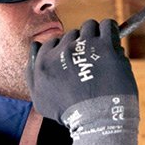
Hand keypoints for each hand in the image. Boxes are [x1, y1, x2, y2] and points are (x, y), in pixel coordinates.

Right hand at [26, 19, 138, 144]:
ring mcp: (85, 45)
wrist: (97, 119)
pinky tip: (113, 40)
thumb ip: (32, 72)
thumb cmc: (70, 114)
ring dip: (95, 35)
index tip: (74, 61)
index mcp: (44, 61)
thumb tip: (35, 46)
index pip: (53, 41)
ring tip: (102, 51)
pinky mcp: (106, 45)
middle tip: (90, 61)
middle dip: (81, 44)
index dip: (65, 50)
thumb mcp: (40, 99)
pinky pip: (108, 25)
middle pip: (72, 34)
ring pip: (89, 26)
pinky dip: (111, 30)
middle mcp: (63, 50)